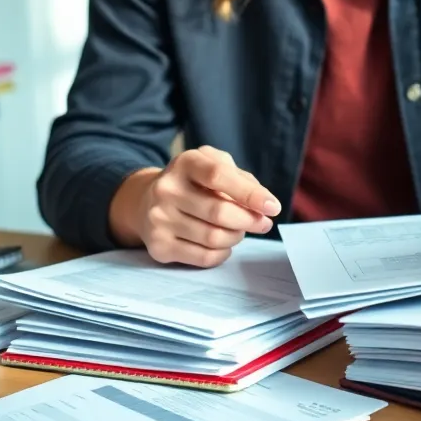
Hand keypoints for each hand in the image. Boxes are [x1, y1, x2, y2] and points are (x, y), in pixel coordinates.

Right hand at [119, 146, 281, 267]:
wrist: (147, 201)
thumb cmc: (193, 182)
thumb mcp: (214, 164)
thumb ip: (241, 178)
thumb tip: (263, 204)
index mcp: (185, 163)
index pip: (218, 176)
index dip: (249, 193)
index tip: (273, 207)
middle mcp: (166, 189)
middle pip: (218, 212)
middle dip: (249, 220)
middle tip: (263, 223)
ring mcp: (159, 219)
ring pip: (213, 238)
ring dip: (236, 236)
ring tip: (239, 230)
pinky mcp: (158, 246)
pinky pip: (203, 257)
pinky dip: (222, 253)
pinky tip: (224, 244)